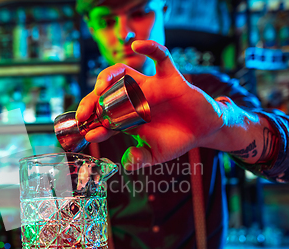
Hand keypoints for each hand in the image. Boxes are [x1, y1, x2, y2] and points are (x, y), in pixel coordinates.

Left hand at [76, 40, 225, 169]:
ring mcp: (150, 87)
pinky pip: (161, 58)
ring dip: (108, 77)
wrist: (203, 131)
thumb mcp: (154, 155)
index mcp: (127, 115)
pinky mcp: (170, 79)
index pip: (103, 116)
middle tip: (85, 114)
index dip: (93, 124)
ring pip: (124, 72)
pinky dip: (150, 48)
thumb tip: (127, 163)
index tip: (88, 134)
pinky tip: (137, 45)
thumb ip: (140, 159)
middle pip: (106, 91)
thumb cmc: (176, 139)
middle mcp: (134, 98)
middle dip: (91, 100)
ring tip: (100, 88)